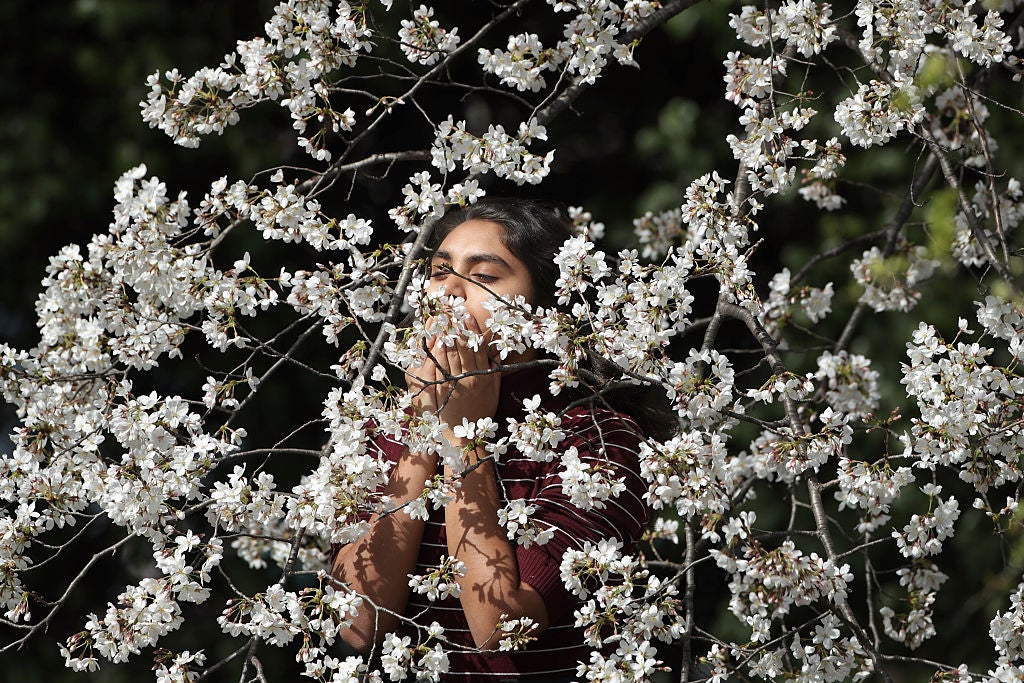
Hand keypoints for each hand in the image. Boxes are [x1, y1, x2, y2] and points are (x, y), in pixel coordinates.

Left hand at [405, 315, 499, 434]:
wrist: (467, 436)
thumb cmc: (481, 413)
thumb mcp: (494, 392)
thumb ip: (495, 372)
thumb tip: (495, 354)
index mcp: (485, 376)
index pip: (478, 348)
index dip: (472, 330)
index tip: (467, 316)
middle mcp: (472, 377)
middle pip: (463, 347)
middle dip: (456, 327)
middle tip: (450, 311)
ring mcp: (458, 382)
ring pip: (452, 354)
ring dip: (446, 335)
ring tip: (441, 320)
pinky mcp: (446, 388)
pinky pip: (441, 367)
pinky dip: (438, 353)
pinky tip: (435, 342)